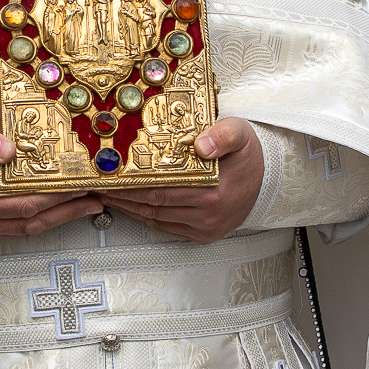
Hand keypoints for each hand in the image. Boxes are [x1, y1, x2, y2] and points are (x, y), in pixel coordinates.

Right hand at [0, 122, 101, 238]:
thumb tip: (11, 149)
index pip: (24, 205)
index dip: (55, 198)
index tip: (79, 187)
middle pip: (32, 223)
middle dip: (67, 213)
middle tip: (95, 201)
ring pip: (27, 229)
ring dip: (58, 218)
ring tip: (87, 206)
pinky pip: (17, 226)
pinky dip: (41, 217)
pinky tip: (59, 207)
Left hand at [98, 118, 263, 243]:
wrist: (268, 178)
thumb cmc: (247, 154)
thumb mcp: (240, 133)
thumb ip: (223, 135)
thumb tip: (203, 144)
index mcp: (213, 191)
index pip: (161, 190)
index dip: (132, 186)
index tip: (110, 178)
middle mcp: (208, 214)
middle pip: (154, 205)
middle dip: (124, 197)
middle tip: (100, 186)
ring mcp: (205, 227)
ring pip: (157, 218)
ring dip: (131, 208)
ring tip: (109, 195)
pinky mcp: (204, 234)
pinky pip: (167, 226)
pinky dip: (146, 217)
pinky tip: (132, 206)